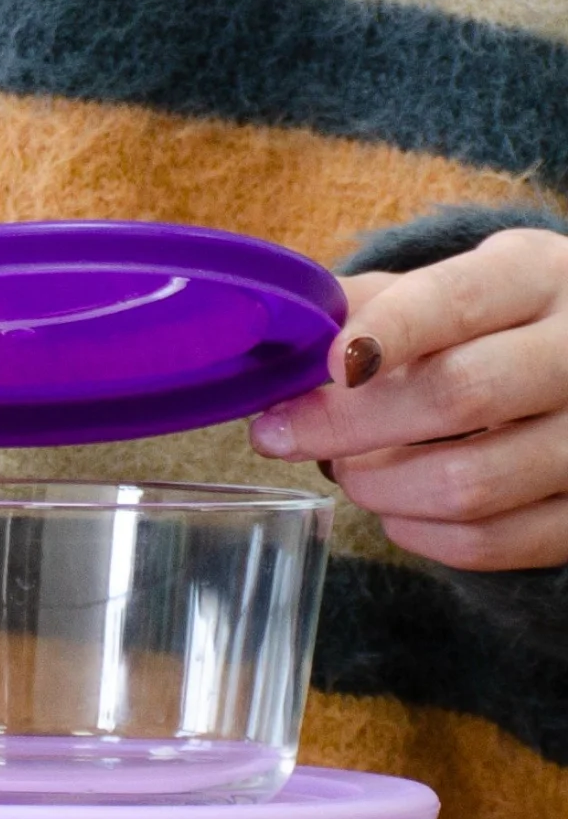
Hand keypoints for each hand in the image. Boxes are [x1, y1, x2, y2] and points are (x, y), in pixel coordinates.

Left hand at [250, 227, 567, 570]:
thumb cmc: (493, 325)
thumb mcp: (450, 288)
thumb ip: (369, 305)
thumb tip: (284, 342)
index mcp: (538, 277)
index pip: (458, 300)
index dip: (386, 334)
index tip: (327, 365)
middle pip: (461, 394)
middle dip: (347, 424)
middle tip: (281, 434)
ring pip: (469, 483)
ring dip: (378, 487)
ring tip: (347, 469)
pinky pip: (488, 542)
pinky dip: (418, 533)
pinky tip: (394, 509)